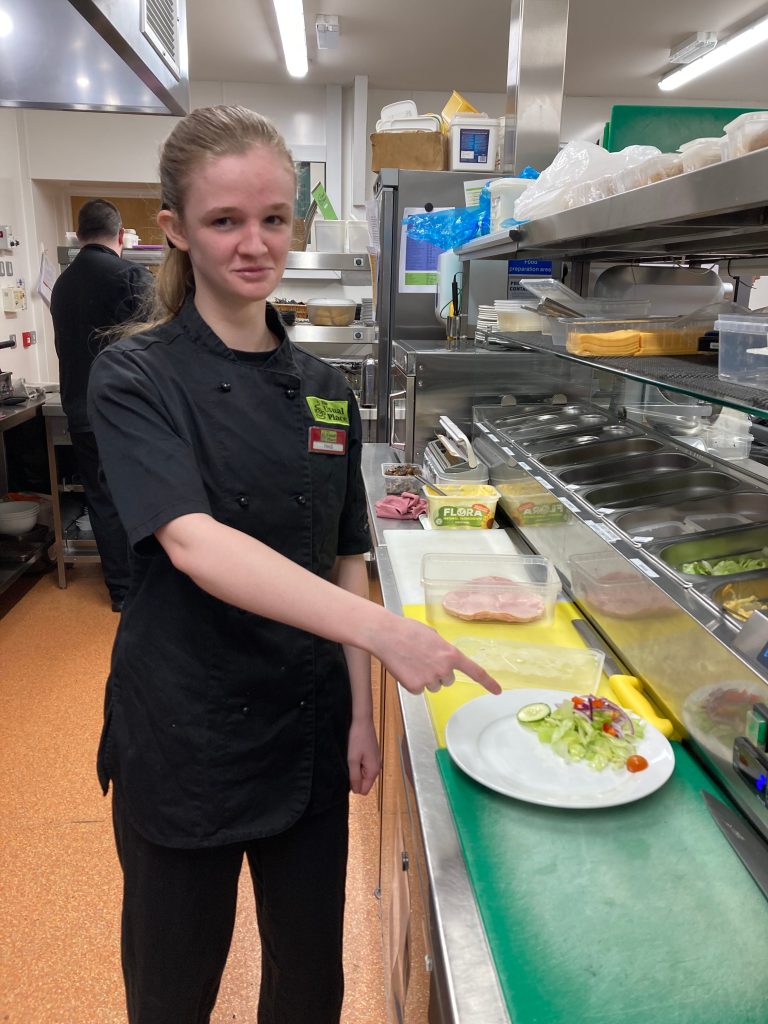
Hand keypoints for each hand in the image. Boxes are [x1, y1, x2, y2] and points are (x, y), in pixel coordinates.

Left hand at [347, 717, 380, 795]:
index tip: (349, 774)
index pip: (364, 790)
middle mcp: (377, 767)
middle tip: (350, 763)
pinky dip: (358, 762)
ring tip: (352, 757)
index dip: (354, 785)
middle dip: (355, 776)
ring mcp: (375, 761)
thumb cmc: (358, 738)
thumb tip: (356, 791)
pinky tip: (355, 753)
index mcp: (374, 770)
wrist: (362, 721)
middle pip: (364, 782)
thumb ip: (354, 777)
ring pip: (363, 774)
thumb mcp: (352, 760)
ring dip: (356, 769)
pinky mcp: (372, 755)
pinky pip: (364, 766)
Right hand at [373, 616, 501, 696]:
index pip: (474, 671)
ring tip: (412, 662)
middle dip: (438, 672)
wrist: (387, 635)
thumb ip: (443, 649)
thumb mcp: (432, 636)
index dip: (488, 682)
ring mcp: (430, 679)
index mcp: (451, 654)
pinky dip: (412, 682)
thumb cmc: (408, 631)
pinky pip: (419, 689)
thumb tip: (443, 657)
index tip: (497, 691)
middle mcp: (444, 668)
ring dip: (425, 677)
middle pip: (448, 680)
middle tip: (423, 659)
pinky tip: (405, 668)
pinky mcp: (415, 687)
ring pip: (433, 686)